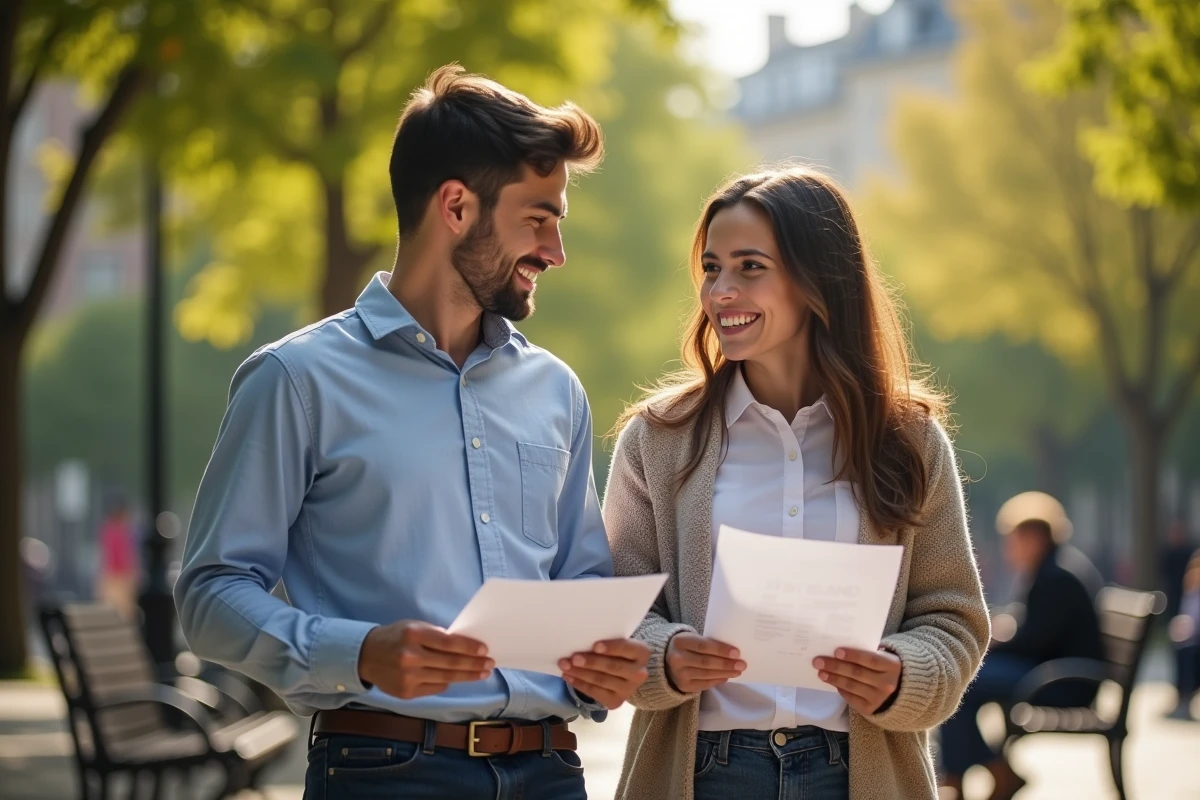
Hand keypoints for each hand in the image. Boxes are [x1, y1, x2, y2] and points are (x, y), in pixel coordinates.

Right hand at [358, 621, 492, 699]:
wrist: (365, 656)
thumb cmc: (395, 637)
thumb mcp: (413, 626)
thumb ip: (436, 635)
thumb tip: (465, 645)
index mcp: (413, 635)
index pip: (448, 643)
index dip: (469, 647)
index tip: (484, 650)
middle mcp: (410, 657)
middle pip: (450, 663)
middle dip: (474, 664)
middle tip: (490, 663)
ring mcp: (408, 677)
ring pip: (446, 678)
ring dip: (467, 676)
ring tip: (482, 673)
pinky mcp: (406, 692)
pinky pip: (435, 688)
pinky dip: (447, 683)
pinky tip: (458, 678)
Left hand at [558, 638, 650, 709]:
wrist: (627, 674)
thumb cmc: (618, 652)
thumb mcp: (618, 642)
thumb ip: (607, 641)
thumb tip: (582, 640)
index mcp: (642, 653)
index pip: (627, 648)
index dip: (611, 648)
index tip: (595, 646)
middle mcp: (639, 674)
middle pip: (612, 667)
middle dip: (591, 662)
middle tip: (574, 658)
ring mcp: (628, 690)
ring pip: (601, 680)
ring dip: (580, 673)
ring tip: (565, 666)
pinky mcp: (616, 702)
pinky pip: (595, 692)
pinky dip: (579, 684)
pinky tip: (568, 677)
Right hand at [664, 633, 744, 692]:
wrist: (666, 659)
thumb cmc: (686, 646)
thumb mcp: (692, 638)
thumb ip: (707, 643)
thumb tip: (732, 652)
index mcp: (680, 641)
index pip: (703, 646)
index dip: (721, 650)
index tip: (737, 652)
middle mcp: (677, 659)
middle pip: (706, 662)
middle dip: (726, 664)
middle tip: (742, 664)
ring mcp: (679, 674)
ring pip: (707, 674)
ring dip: (725, 673)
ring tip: (738, 671)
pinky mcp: (683, 686)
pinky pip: (704, 684)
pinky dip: (717, 680)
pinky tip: (726, 677)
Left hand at [814, 647, 900, 714]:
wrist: (901, 693)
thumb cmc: (885, 668)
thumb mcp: (884, 658)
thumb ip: (868, 654)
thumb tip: (839, 650)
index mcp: (892, 666)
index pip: (870, 659)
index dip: (853, 656)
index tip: (836, 651)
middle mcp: (887, 684)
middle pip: (857, 673)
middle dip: (836, 666)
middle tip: (818, 661)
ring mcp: (879, 698)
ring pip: (851, 686)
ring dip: (834, 678)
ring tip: (820, 672)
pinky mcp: (870, 709)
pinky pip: (851, 698)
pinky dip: (840, 689)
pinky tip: (832, 682)